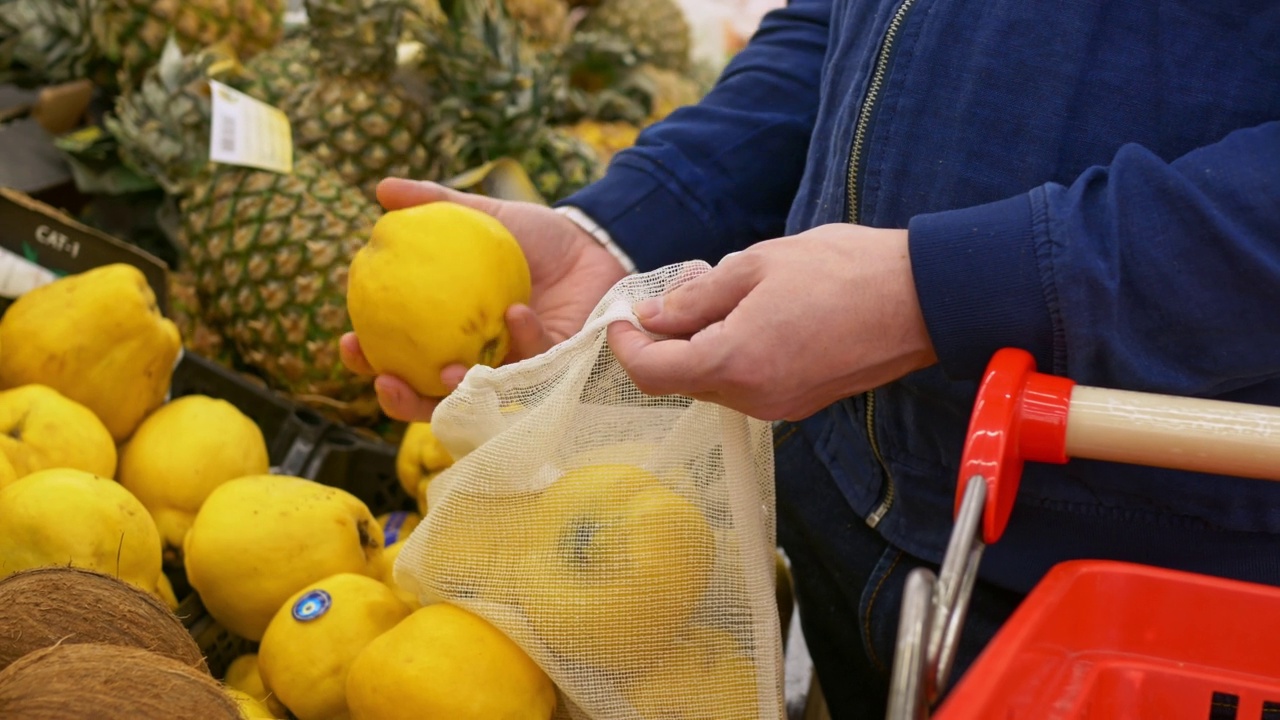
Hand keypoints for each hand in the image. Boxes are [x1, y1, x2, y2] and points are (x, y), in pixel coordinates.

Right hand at [341, 178, 629, 420]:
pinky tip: (514, 313)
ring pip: (478, 401)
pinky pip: (532, 364)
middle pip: (429, 398)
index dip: (369, 360)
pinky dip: (521, 339)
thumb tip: (382, 189)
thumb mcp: (483, 215)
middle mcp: (477, 362)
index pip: (398, 357)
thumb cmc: (535, 237)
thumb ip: (435, 203)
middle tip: (385, 382)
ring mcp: (515, 372)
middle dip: (402, 400)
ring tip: (446, 373)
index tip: (349, 342)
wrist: (594, 243)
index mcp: (448, 332)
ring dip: (456, 392)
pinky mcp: (555, 372)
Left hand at [606, 224, 937, 420]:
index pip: (652, 372)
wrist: (921, 299)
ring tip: (717, 297)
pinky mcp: (800, 402)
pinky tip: (749, 316)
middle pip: (680, 380)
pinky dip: (731, 356)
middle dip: (664, 341)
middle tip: (669, 295)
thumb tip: (654, 316)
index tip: (621, 316)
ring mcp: (779, 405)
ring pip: (713, 383)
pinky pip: (746, 384)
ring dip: (700, 347)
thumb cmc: (843, 272)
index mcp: (734, 362)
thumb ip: (695, 297)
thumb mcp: (754, 265)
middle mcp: (753, 398)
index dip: (626, 344)